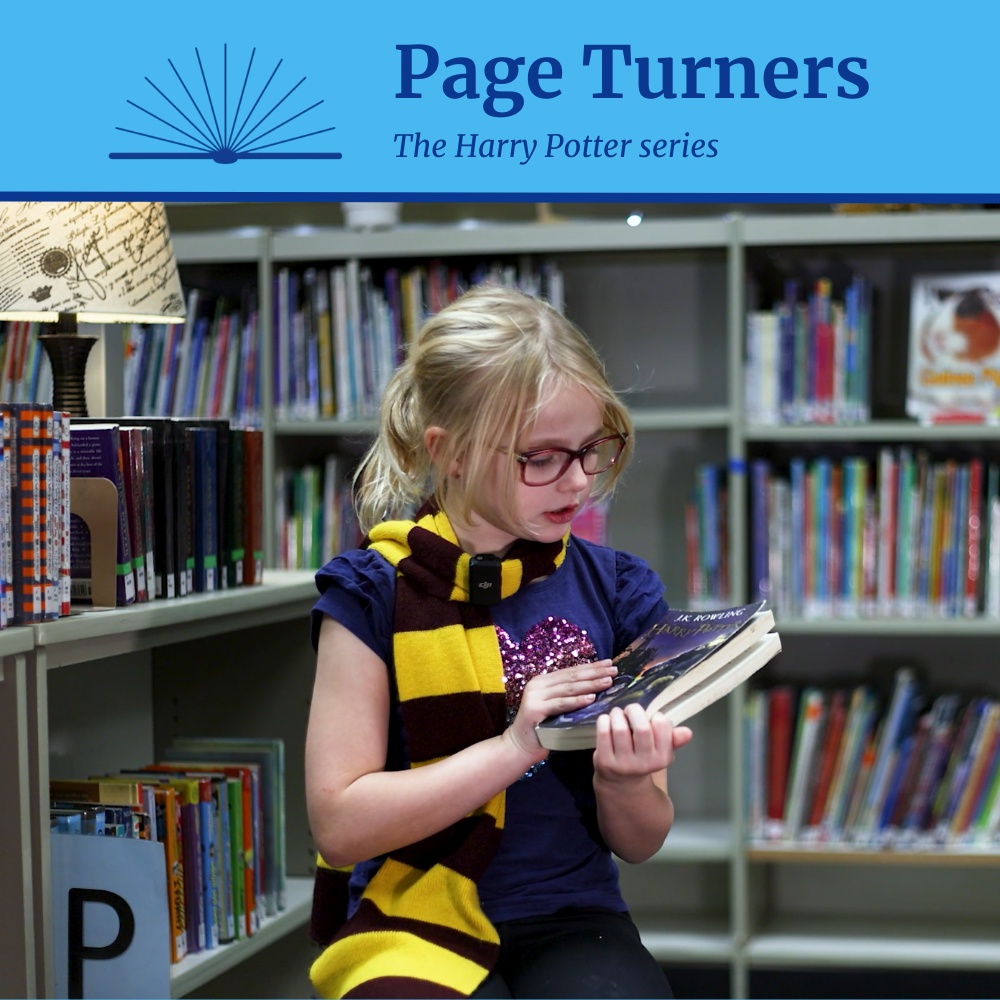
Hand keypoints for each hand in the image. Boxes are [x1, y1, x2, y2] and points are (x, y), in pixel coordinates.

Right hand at [502, 659, 617, 761]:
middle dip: (594, 673)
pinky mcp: (535, 709)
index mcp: (544, 680)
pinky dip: (577, 701)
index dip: (591, 666)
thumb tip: (595, 686)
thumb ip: (568, 695)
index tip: (609, 664)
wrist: (521, 746)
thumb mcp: (556, 706)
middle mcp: (538, 684)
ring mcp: (535, 695)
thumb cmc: (542, 728)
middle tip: (613, 670)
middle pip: (572, 676)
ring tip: (608, 682)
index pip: (572, 670)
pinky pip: (560, 704)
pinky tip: (591, 698)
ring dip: (590, 685)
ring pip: (568, 688)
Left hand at [593, 705, 692, 784]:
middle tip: (631, 710)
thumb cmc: (643, 759)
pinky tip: (607, 720)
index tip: (651, 717)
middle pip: (641, 727)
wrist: (621, 784)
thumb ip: (673, 739)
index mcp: (662, 757)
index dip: (655, 716)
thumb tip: (688, 732)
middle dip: (634, 711)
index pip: (662, 726)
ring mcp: (623, 763)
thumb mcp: (660, 751)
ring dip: (617, 714)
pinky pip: (603, 733)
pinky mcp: (604, 761)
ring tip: (617, 714)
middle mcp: (644, 763)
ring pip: (620, 728)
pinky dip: (604, 720)